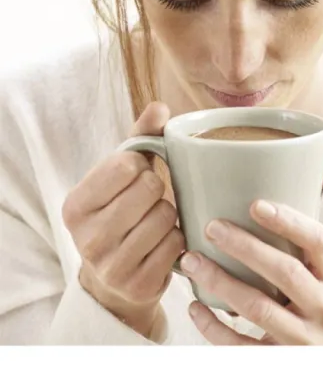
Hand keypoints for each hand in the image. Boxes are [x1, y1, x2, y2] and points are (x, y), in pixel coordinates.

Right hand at [63, 102, 182, 336]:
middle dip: (160, 189)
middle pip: (151, 188)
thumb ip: (140, 138)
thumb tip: (160, 107)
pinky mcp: (138, 285)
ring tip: (156, 222)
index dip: (142, 165)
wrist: (113, 280)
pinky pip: (177, 244)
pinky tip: (163, 244)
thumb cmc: (121, 213)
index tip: (137, 175)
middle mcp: (87, 237)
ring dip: (171, 215)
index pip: (125, 165)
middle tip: (150, 200)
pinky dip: (177, 240)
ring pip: (166, 216)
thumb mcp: (121, 176)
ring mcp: (111, 265)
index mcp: (76, 204)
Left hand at [181, 200, 322, 344]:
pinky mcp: (278, 361)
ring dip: (220, 281)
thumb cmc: (315, 311)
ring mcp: (303, 337)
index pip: (319, 242)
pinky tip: (195, 306)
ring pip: (258, 307)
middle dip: (245, 246)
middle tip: (213, 228)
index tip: (256, 205)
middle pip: (285, 272)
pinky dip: (213, 325)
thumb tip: (253, 209)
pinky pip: (240, 344)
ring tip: (193, 261)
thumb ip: (302, 255)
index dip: (289, 221)